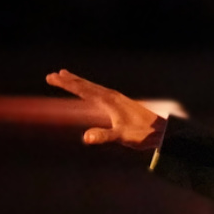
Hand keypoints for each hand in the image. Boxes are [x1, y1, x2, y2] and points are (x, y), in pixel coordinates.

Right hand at [45, 69, 163, 148]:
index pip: (82, 89)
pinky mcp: (121, 102)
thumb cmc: (142, 134)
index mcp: (108, 100)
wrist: (162, 131)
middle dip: (68, 80)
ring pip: (93, 87)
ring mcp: (117, 98)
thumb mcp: (121, 137)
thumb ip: (104, 136)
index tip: (51, 77)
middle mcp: (111, 96)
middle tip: (52, 75)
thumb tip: (87, 138)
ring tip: (66, 76)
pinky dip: (90, 88)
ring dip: (78, 82)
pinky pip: (100, 92)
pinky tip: (90, 91)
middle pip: (85, 85)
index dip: (66, 84)